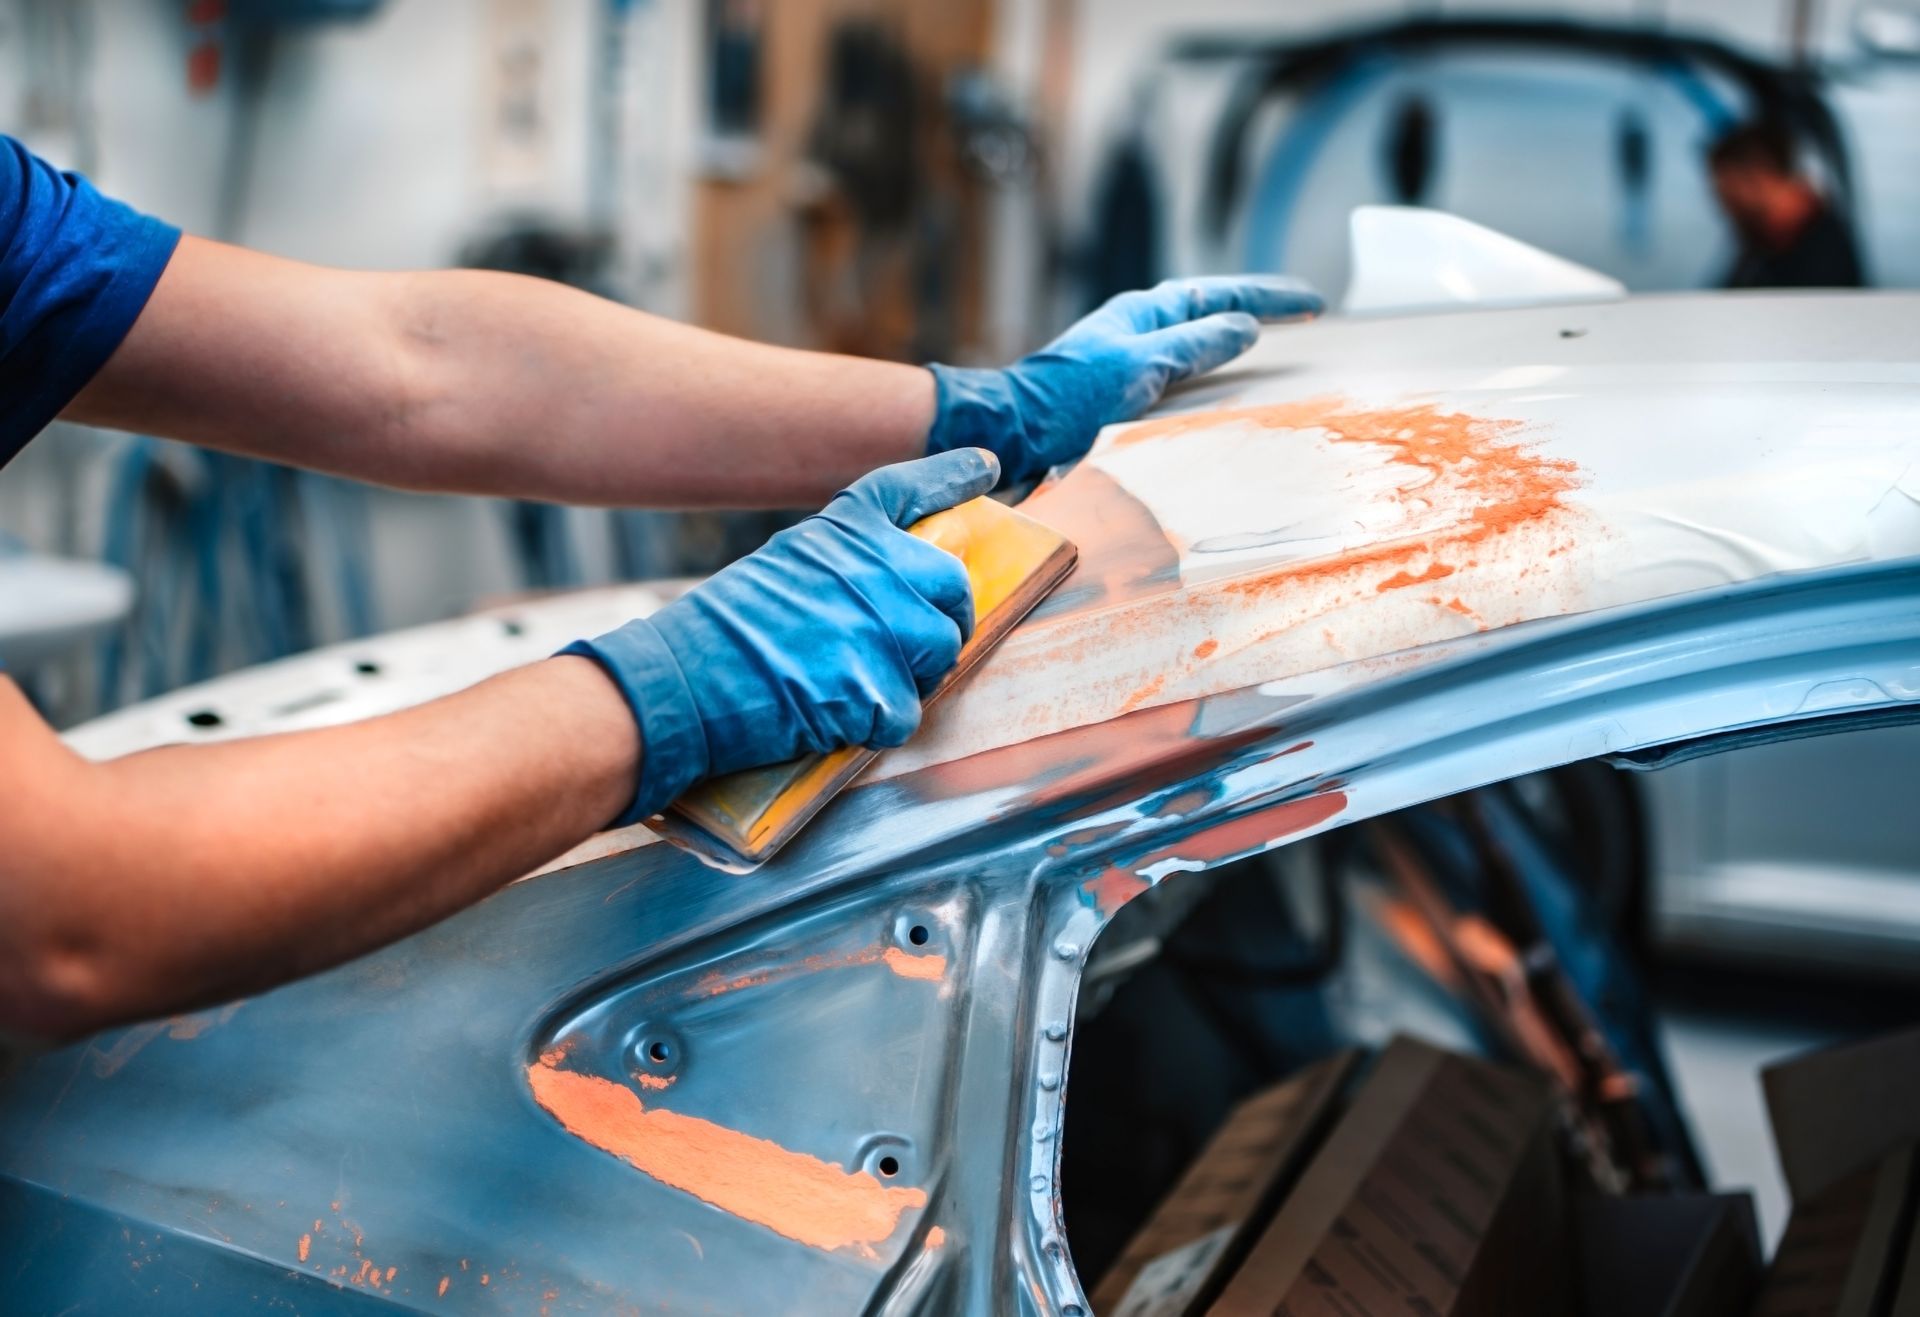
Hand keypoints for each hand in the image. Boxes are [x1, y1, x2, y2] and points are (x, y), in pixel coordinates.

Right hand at [563, 448, 998, 824]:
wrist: (680, 682)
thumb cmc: (721, 635)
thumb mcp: (784, 569)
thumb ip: (846, 569)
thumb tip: (899, 594)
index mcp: (842, 532)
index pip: (908, 489)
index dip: (951, 475)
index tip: (986, 466)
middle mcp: (872, 567)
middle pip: (951, 590)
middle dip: (943, 624)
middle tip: (914, 650)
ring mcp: (879, 626)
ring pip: (941, 656)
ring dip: (910, 680)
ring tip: (852, 686)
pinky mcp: (875, 686)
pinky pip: (908, 713)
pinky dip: (878, 727)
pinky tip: (834, 718)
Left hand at [925, 275, 1322, 485]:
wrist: (1013, 432)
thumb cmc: (1068, 398)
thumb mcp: (1142, 367)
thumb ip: (1194, 345)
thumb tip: (1245, 326)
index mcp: (1146, 314)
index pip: (1221, 294)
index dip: (1270, 297)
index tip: (1314, 304)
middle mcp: (1139, 330)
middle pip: (1212, 310)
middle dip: (1260, 309)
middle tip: (1306, 314)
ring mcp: (1130, 359)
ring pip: (1197, 341)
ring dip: (1235, 340)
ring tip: (1275, 343)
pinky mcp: (1121, 391)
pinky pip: (1181, 373)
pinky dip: (1210, 374)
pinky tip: (1221, 390)